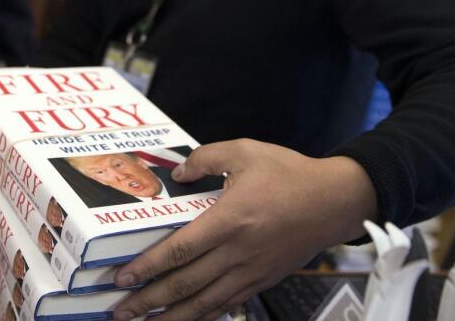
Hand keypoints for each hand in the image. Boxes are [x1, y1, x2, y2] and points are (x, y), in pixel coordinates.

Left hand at [111, 139, 377, 320]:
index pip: (180, 250)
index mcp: (230, 220)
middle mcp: (238, 252)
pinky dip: (204, 316)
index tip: (123, 276)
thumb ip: (205, 158)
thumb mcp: (245, 151)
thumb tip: (176, 173)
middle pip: (185, 284)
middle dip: (149, 301)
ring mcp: (251, 271)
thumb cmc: (291, 174)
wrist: (335, 201)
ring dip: (171, 317)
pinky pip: (227, 304)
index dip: (148, 266)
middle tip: (120, 310)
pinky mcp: (262, 280)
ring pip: (205, 303)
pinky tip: (185, 320)